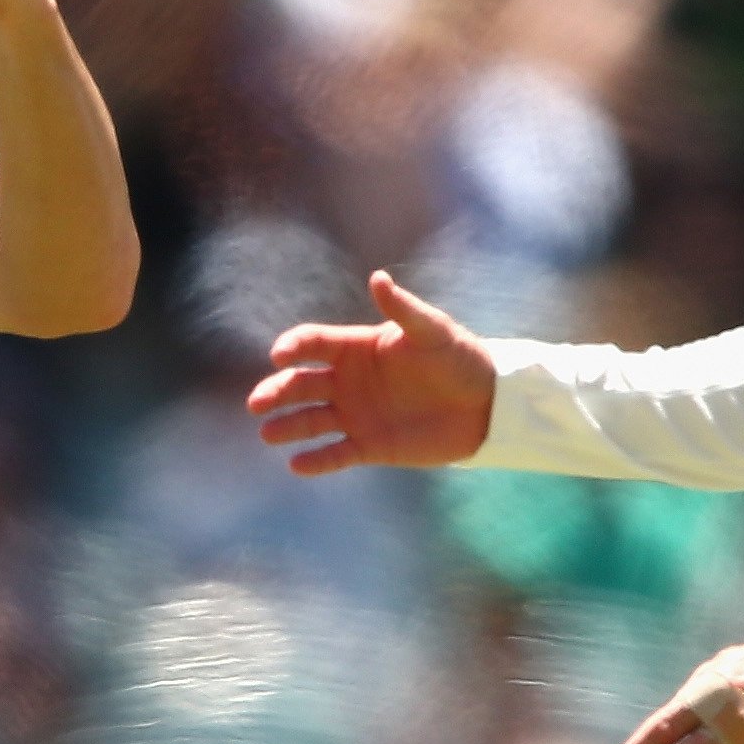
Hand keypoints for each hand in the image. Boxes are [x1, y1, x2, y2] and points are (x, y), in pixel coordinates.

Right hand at [247, 271, 496, 475]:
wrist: (486, 405)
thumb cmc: (459, 359)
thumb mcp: (433, 331)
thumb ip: (403, 309)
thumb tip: (378, 278)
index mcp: (357, 348)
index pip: (314, 344)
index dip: (293, 347)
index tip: (280, 355)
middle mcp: (348, 381)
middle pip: (301, 384)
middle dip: (277, 392)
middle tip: (257, 403)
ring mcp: (356, 415)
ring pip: (311, 420)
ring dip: (288, 427)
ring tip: (267, 434)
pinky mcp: (370, 446)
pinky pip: (336, 454)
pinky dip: (316, 461)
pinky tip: (297, 465)